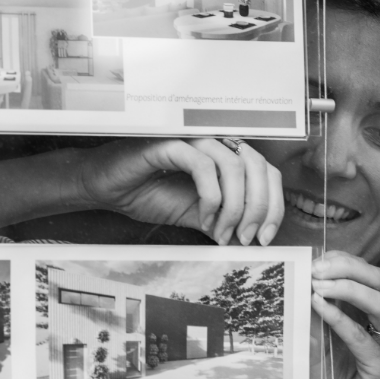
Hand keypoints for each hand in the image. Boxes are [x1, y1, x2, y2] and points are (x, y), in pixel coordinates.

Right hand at [75, 137, 283, 245]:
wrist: (106, 187)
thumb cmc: (146, 193)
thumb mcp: (195, 214)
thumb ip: (223, 219)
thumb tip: (250, 237)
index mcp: (223, 156)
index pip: (265, 172)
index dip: (273, 204)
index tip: (264, 236)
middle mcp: (213, 143)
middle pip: (257, 167)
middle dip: (259, 207)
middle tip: (246, 238)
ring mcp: (193, 140)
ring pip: (234, 165)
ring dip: (235, 206)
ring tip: (223, 232)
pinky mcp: (170, 144)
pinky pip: (203, 165)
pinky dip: (211, 197)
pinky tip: (204, 217)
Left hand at [309, 251, 379, 378]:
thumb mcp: (313, 342)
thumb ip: (309, 315)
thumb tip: (294, 284)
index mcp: (369, 316)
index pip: (366, 274)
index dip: (343, 261)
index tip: (315, 260)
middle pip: (379, 280)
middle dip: (347, 268)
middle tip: (316, 270)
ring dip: (347, 288)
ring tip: (318, 287)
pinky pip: (364, 339)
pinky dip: (341, 319)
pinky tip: (320, 308)